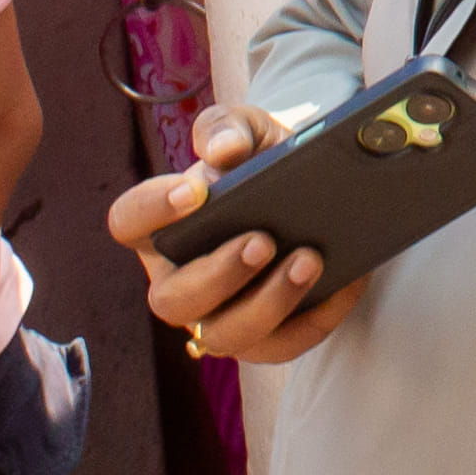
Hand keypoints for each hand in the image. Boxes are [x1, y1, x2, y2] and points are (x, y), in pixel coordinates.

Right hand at [114, 105, 357, 366]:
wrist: (314, 190)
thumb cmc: (264, 162)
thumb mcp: (250, 132)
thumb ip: (229, 128)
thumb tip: (224, 151)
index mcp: (163, 228)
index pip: (129, 221)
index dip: (151, 210)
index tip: (193, 192)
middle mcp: (180, 281)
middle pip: (173, 300)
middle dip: (218, 275)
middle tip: (262, 240)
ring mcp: (219, 316)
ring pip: (223, 336)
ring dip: (267, 303)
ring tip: (309, 260)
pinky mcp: (265, 338)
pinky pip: (283, 346)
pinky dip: (317, 318)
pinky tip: (346, 281)